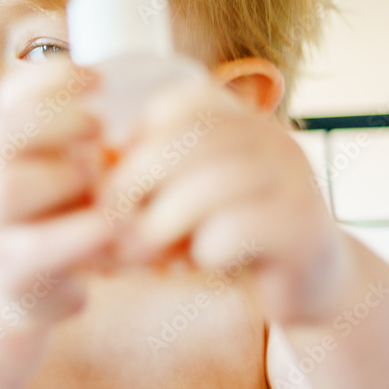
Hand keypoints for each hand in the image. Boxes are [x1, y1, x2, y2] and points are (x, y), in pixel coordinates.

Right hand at [0, 62, 114, 330]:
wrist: (25, 289)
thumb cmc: (58, 217)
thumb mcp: (64, 169)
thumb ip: (81, 136)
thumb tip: (143, 92)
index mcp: (0, 145)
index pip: (8, 95)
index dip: (48, 78)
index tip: (97, 77)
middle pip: (2, 135)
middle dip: (54, 120)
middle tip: (99, 127)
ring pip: (9, 186)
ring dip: (65, 175)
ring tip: (99, 180)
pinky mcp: (11, 270)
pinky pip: (41, 245)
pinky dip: (82, 231)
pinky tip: (115, 225)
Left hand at [99, 80, 352, 322]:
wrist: (306, 283)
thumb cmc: (224, 235)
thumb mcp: (180, 195)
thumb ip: (143, 176)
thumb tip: (83, 170)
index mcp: (237, 118)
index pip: (177, 104)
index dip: (134, 140)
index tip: (112, 180)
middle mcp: (269, 138)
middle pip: (185, 141)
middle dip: (133, 185)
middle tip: (111, 223)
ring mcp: (292, 180)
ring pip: (207, 185)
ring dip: (159, 225)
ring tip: (141, 254)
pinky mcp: (300, 229)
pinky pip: (233, 230)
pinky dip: (201, 253)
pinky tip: (198, 264)